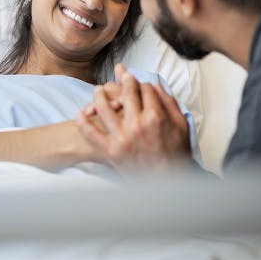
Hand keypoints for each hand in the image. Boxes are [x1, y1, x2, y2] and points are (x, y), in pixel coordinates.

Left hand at [75, 65, 190, 172]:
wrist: (168, 182)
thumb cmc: (176, 154)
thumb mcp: (181, 126)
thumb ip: (169, 103)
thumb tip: (155, 85)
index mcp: (156, 116)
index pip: (144, 89)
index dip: (141, 83)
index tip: (138, 82)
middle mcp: (137, 124)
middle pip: (125, 93)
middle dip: (123, 81)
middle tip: (120, 77)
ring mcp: (122, 137)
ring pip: (104, 107)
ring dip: (99, 95)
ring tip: (98, 90)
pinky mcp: (111, 151)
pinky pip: (91, 134)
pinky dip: (83, 122)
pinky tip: (79, 113)